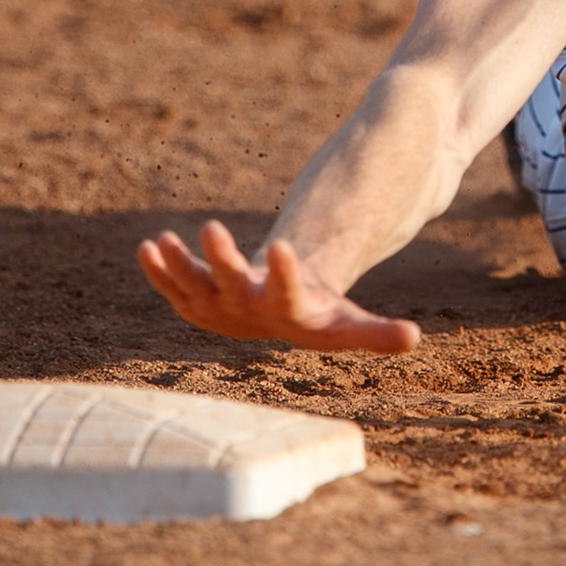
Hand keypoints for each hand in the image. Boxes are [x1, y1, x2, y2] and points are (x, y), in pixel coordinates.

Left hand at [137, 220, 421, 353]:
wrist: (280, 322)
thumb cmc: (319, 315)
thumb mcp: (349, 323)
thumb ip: (377, 334)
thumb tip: (415, 340)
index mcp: (288, 316)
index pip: (284, 295)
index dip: (282, 273)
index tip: (281, 244)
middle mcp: (248, 315)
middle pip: (231, 286)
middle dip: (219, 259)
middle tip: (210, 225)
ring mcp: (218, 309)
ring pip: (193, 288)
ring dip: (176, 267)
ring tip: (161, 240)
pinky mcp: (196, 300)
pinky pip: (173, 287)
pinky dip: (160, 270)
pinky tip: (150, 245)